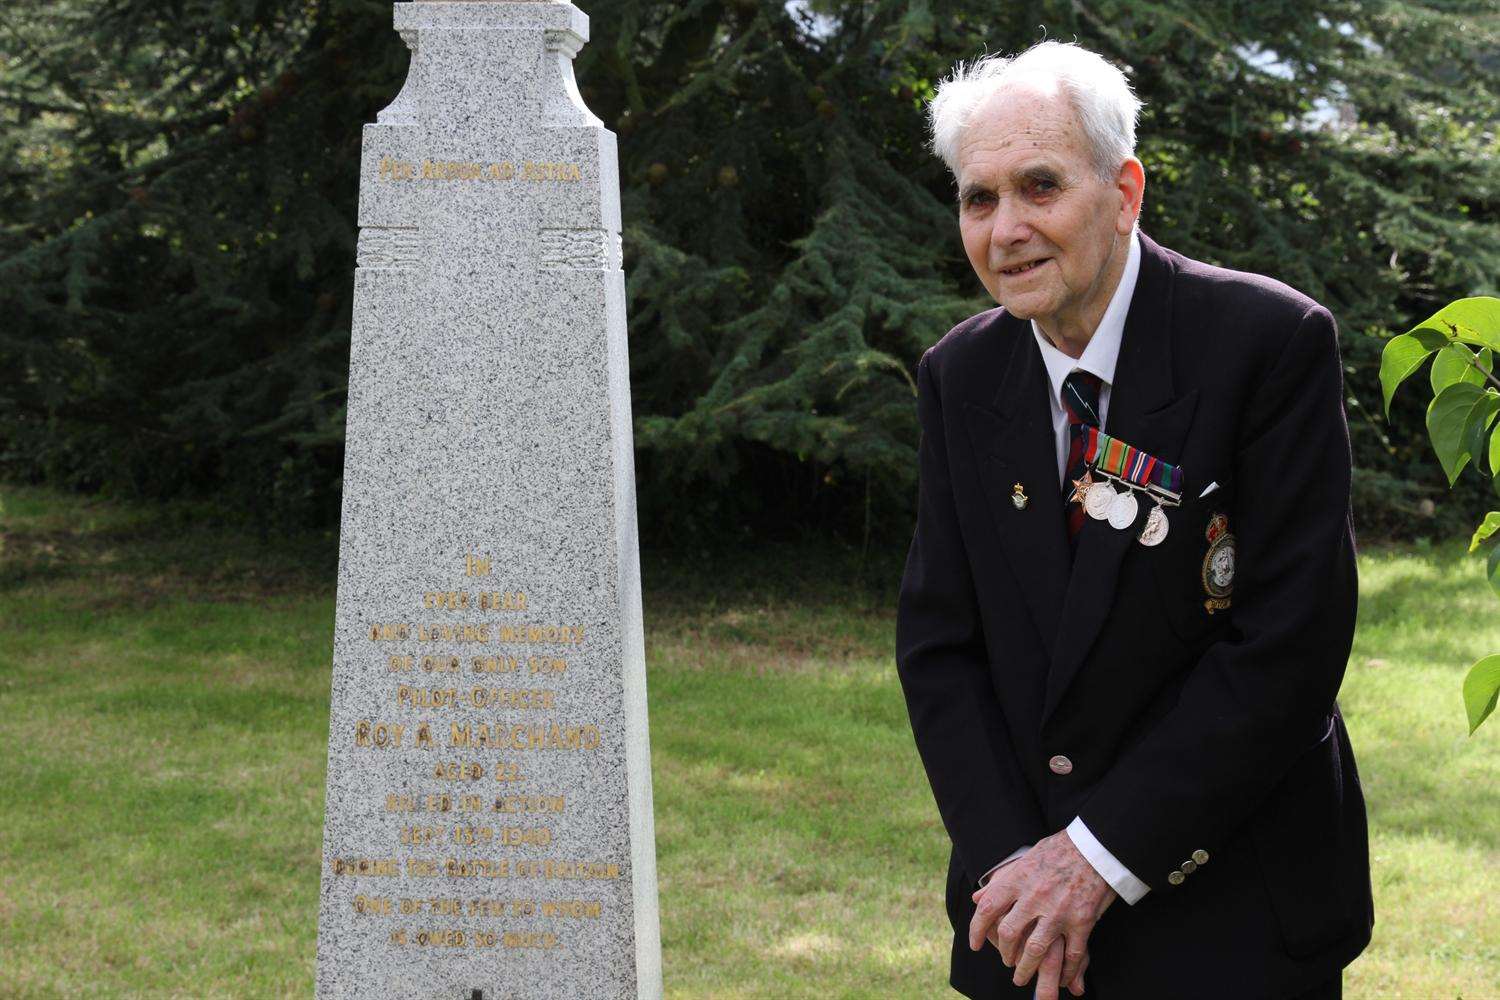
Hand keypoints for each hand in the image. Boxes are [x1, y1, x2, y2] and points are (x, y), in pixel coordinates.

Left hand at [969, 830, 1115, 994]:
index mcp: (1018, 879)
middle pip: (1008, 935)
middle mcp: (1034, 897)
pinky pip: (1071, 955)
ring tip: (1022, 976)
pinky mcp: (1082, 921)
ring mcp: (1058, 911)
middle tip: (1006, 961)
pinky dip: (1066, 971)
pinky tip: (1063, 978)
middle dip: (1004, 953)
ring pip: (1034, 950)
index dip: (977, 929)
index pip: (988, 909)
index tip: (974, 944)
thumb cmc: (1060, 849)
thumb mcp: (1026, 859)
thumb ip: (1002, 882)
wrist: (1096, 844)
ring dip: (1026, 968)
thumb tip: (976, 897)